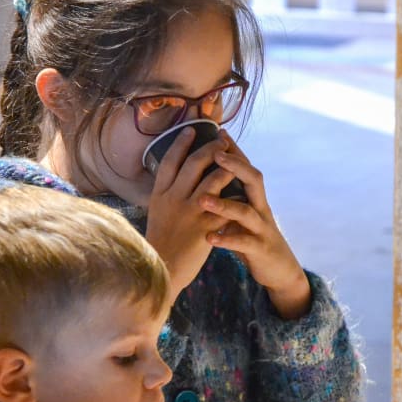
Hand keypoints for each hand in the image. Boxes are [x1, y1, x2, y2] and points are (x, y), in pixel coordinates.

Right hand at [145, 128, 234, 296]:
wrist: (161, 270)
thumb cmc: (158, 244)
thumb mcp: (156, 214)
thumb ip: (165, 196)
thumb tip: (171, 179)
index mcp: (159, 196)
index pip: (169, 162)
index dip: (180, 144)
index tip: (191, 131)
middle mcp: (173, 200)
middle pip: (193, 164)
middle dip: (210, 149)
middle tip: (221, 139)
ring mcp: (190, 213)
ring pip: (212, 180)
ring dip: (227, 167)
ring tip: (235, 159)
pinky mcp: (205, 228)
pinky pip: (226, 206)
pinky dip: (236, 196)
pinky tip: (245, 189)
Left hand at [198, 132, 311, 318]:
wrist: (278, 269)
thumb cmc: (252, 237)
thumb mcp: (242, 214)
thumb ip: (230, 196)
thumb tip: (207, 177)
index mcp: (253, 197)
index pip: (245, 167)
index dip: (234, 150)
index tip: (219, 131)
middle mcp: (260, 208)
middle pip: (254, 180)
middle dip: (236, 166)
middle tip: (216, 155)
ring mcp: (262, 228)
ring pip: (246, 212)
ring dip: (224, 205)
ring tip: (202, 200)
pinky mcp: (260, 249)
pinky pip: (244, 243)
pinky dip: (226, 239)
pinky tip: (210, 238)